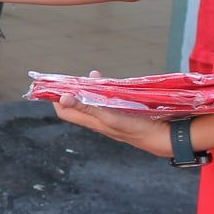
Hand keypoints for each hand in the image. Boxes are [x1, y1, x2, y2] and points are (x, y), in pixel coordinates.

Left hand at [53, 70, 171, 156]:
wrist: (162, 137)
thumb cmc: (136, 128)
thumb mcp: (109, 117)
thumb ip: (88, 107)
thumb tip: (63, 98)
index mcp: (92, 122)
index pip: (64, 111)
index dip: (55, 99)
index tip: (51, 85)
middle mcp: (98, 120)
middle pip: (77, 104)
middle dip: (71, 90)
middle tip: (69, 77)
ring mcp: (110, 117)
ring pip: (92, 101)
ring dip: (87, 88)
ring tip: (90, 76)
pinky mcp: (122, 113)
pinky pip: (106, 100)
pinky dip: (103, 89)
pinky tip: (107, 81)